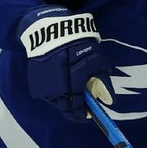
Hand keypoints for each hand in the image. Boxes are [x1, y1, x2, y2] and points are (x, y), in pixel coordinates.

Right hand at [17, 6, 112, 121]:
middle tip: (79, 110)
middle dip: (73, 111)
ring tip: (70, 93)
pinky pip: (47, 95)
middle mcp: (57, 89)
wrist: (52, 32)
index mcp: (73, 83)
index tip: (87, 115)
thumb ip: (102, 82)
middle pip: (65, 108)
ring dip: (64, 101)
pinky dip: (54, 93)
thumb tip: (110, 101)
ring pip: (56, 102)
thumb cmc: (78, 43)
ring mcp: (44, 87)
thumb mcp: (96, 60)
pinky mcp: (36, 84)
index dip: (82, 113)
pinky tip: (60, 85)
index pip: (77, 106)